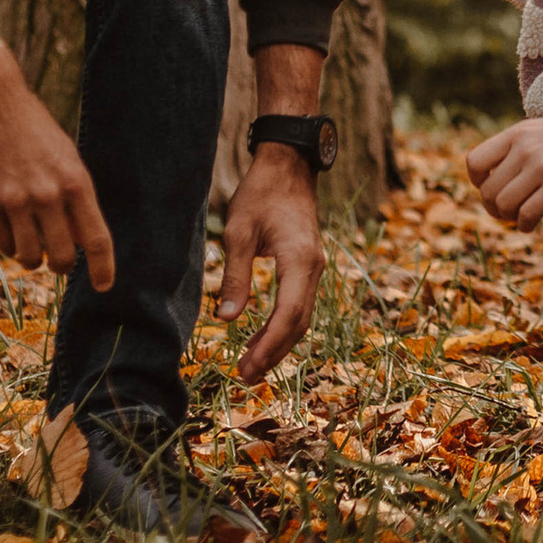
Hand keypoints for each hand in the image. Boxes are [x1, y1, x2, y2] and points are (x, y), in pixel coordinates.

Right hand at [0, 0, 114, 286]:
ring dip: (32, 257)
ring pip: (28, 257)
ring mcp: (14, 200)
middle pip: (61, 258)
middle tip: (57, 261)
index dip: (102, 268)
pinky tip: (10, 225)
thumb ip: (74, 200)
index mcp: (76, 183)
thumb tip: (80, 244)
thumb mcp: (66, 159)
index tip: (103, 287)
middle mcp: (47, 195)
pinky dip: (8, 242)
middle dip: (61, 266)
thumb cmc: (34, 131)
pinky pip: (2, 242)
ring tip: (32, 242)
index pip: (96, 239)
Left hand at [218, 146, 323, 381]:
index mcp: (300, 260)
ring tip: (250, 365)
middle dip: (274, 353)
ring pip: (301, 316)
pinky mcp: (308, 265)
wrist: (288, 166)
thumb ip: (235, 276)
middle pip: (299, 322)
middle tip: (245, 376)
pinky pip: (299, 303)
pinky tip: (262, 338)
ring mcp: (315, 267)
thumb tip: (227, 319)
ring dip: (278, 343)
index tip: (247, 367)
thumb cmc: (260, 193)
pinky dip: (282, 325)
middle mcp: (314, 267)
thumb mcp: (238, 231)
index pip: (289, 314)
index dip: (269, 346)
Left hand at [467, 112, 542, 224]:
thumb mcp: (534, 132)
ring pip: (504, 204)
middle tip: (504, 211)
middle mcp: (525, 149)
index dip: (477, 181)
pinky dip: (525, 224)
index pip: (475, 162)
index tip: (489, 186)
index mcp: (515, 134)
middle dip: (493, 207)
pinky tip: (530, 223)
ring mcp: (542, 167)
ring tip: (517, 216)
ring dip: (507, 217)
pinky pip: (528, 214)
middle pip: (488, 190)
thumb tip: (485, 181)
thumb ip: (510, 150)